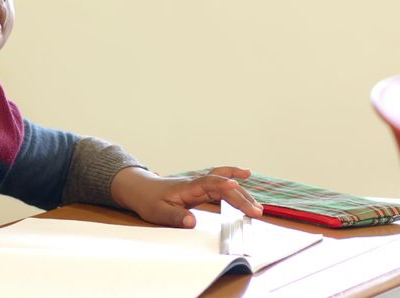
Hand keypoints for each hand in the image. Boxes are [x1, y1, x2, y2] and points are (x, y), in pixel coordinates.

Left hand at [110, 166, 263, 227]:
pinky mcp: (201, 187)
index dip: (223, 184)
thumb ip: (175, 217)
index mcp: (187, 187)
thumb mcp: (158, 213)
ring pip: (225, 183)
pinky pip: (221, 183)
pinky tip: (246, 176)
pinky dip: (234, 180)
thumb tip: (191, 222)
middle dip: (241, 197)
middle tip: (256, 212)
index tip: (237, 185)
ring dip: (242, 193)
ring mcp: (200, 184)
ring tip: (258, 207)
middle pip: (223, 186)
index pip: (209, 183)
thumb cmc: (149, 200)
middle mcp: (197, 183)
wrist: (141, 189)